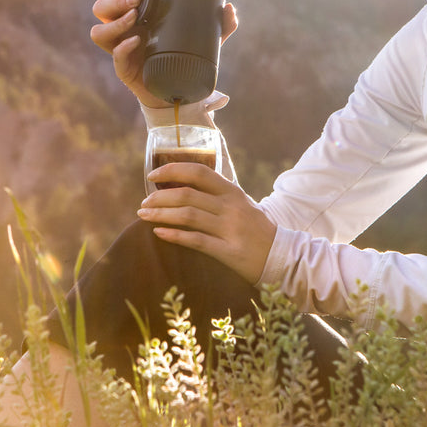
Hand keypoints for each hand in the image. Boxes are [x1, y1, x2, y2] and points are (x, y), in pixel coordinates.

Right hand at [90, 0, 237, 108]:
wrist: (180, 93)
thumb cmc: (188, 59)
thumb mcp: (208, 41)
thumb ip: (221, 25)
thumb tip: (229, 9)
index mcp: (144, 13)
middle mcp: (127, 28)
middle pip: (104, 7)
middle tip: (138, 0)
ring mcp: (122, 48)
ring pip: (99, 31)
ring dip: (115, 22)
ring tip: (134, 19)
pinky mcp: (124, 68)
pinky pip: (115, 56)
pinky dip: (123, 48)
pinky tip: (137, 41)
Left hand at [137, 163, 276, 283]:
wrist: (283, 256)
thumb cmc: (257, 230)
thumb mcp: (242, 204)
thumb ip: (219, 195)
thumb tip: (184, 187)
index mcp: (232, 192)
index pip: (199, 172)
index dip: (172, 170)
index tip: (152, 176)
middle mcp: (231, 207)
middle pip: (187, 194)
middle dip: (159, 197)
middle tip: (143, 203)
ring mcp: (230, 229)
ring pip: (187, 215)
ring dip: (160, 214)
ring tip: (144, 216)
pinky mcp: (228, 252)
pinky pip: (196, 241)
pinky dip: (174, 236)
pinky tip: (158, 233)